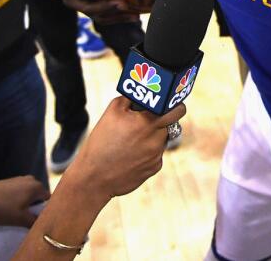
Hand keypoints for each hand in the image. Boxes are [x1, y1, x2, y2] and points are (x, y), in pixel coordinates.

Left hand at [0, 176, 50, 226]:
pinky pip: (21, 192)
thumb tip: (43, 224)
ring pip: (29, 195)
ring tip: (18, 215)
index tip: (39, 220)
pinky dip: (19, 200)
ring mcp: (20, 179)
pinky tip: (10, 208)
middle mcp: (31, 180)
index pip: (49, 200)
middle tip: (29, 220)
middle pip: (39, 197)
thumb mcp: (21, 219)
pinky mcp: (11, 181)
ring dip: (26, 204)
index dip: (45, 212)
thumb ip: (35, 222)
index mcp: (37, 187)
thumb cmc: (2, 208)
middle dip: (35, 208)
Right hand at [46, 0, 140, 23]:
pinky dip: (122, 17)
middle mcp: (72, 1)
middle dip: (106, 7)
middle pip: (88, 9)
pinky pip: (108, 16)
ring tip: (135, 15)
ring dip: (117, 16)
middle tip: (123, 3)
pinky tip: (138, 14)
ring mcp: (83, 7)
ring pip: (100, 17)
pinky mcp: (94, 10)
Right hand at [69, 97, 186, 198]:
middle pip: (172, 123)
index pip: (176, 109)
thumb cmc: (101, 141)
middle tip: (154, 117)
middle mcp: (157, 139)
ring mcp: (157, 155)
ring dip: (154, 135)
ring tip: (133, 139)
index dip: (173, 104)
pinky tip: (131, 153)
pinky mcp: (154, 168)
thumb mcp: (112, 111)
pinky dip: (148, 151)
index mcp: (148, 122)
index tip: (169, 102)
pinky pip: (156, 154)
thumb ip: (131, 98)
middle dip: (165, 118)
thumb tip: (144, 93)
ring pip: (163, 139)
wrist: (94, 177)